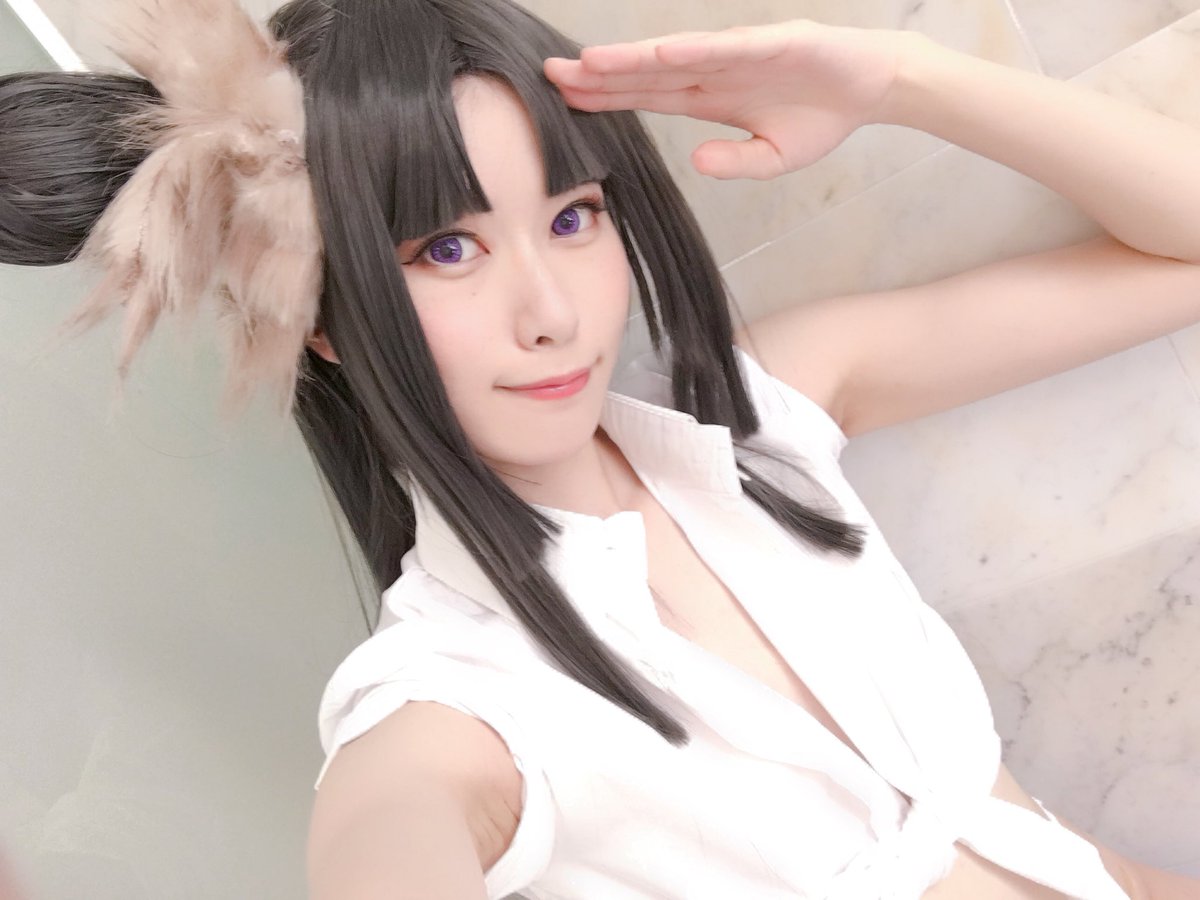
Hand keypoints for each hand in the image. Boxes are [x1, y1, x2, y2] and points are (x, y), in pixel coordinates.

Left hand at [544, 21, 924, 179]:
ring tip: (589, 64)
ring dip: (632, 60)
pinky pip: (724, 48)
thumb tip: (697, 162)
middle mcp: (715, 72)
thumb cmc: (820, 118)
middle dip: (600, 76)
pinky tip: (657, 55)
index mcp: (710, 98)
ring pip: (675, 58)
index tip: (566, 99)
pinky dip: (690, 51)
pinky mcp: (772, 43)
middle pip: (647, 75)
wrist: (873, 87)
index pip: (647, 97)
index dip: (607, 97)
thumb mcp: (773, 159)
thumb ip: (734, 162)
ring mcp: (740, 55)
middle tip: (551, 76)